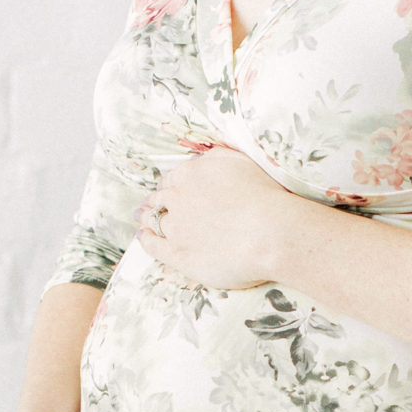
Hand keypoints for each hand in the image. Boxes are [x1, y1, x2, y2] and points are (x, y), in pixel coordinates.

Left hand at [134, 145, 295, 290]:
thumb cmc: (264, 197)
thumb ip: (218, 158)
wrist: (269, 233)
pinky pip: (153, 245)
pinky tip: (144, 238)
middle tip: (149, 205)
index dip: (170, 186)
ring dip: (147, 219)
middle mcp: (178, 198)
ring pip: (154, 221)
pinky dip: (146, 240)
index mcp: (191, 175)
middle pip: (160, 199)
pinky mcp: (178, 254)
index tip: (169, 190)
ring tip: (142, 220)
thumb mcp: (241, 162)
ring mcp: (175, 227)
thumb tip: (204, 159)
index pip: (173, 179)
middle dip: (156, 201)